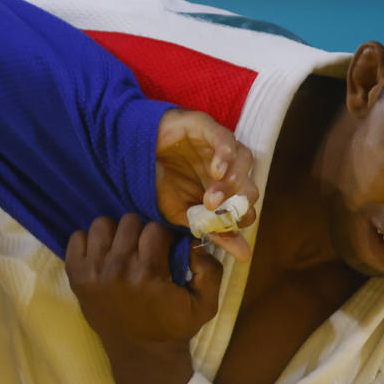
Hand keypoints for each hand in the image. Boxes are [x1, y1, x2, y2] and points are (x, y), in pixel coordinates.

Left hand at [65, 215, 220, 383]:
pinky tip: (101, 255)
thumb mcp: (206, 304)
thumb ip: (210, 269)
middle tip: (143, 250)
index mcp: (148, 273)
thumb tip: (195, 241)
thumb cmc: (174, 327)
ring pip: (101, 225)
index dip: (163, 236)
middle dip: (140, 232)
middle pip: (128, 222)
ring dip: (114, 234)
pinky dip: (88, 242)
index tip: (164, 250)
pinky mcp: (76, 278)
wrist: (142, 355)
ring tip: (122, 250)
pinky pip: (76, 239)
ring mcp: (93, 273)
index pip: (155, 228)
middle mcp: (118, 269)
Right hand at [155, 109, 257, 260]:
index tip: (226, 229)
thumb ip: (215, 232)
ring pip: (244, 161)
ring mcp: (219, 147)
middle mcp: (229, 169)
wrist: (133, 153)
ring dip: (232, 182)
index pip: (246, 206)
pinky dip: (226, 155)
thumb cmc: (161, 183)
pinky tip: (216, 170)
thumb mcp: (185, 215)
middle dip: (237, 201)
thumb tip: (245, 256)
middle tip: (215, 211)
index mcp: (226, 191)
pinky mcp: (207, 127)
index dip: (240, 218)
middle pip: (250, 184)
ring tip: (212, 197)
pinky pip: (226, 139)